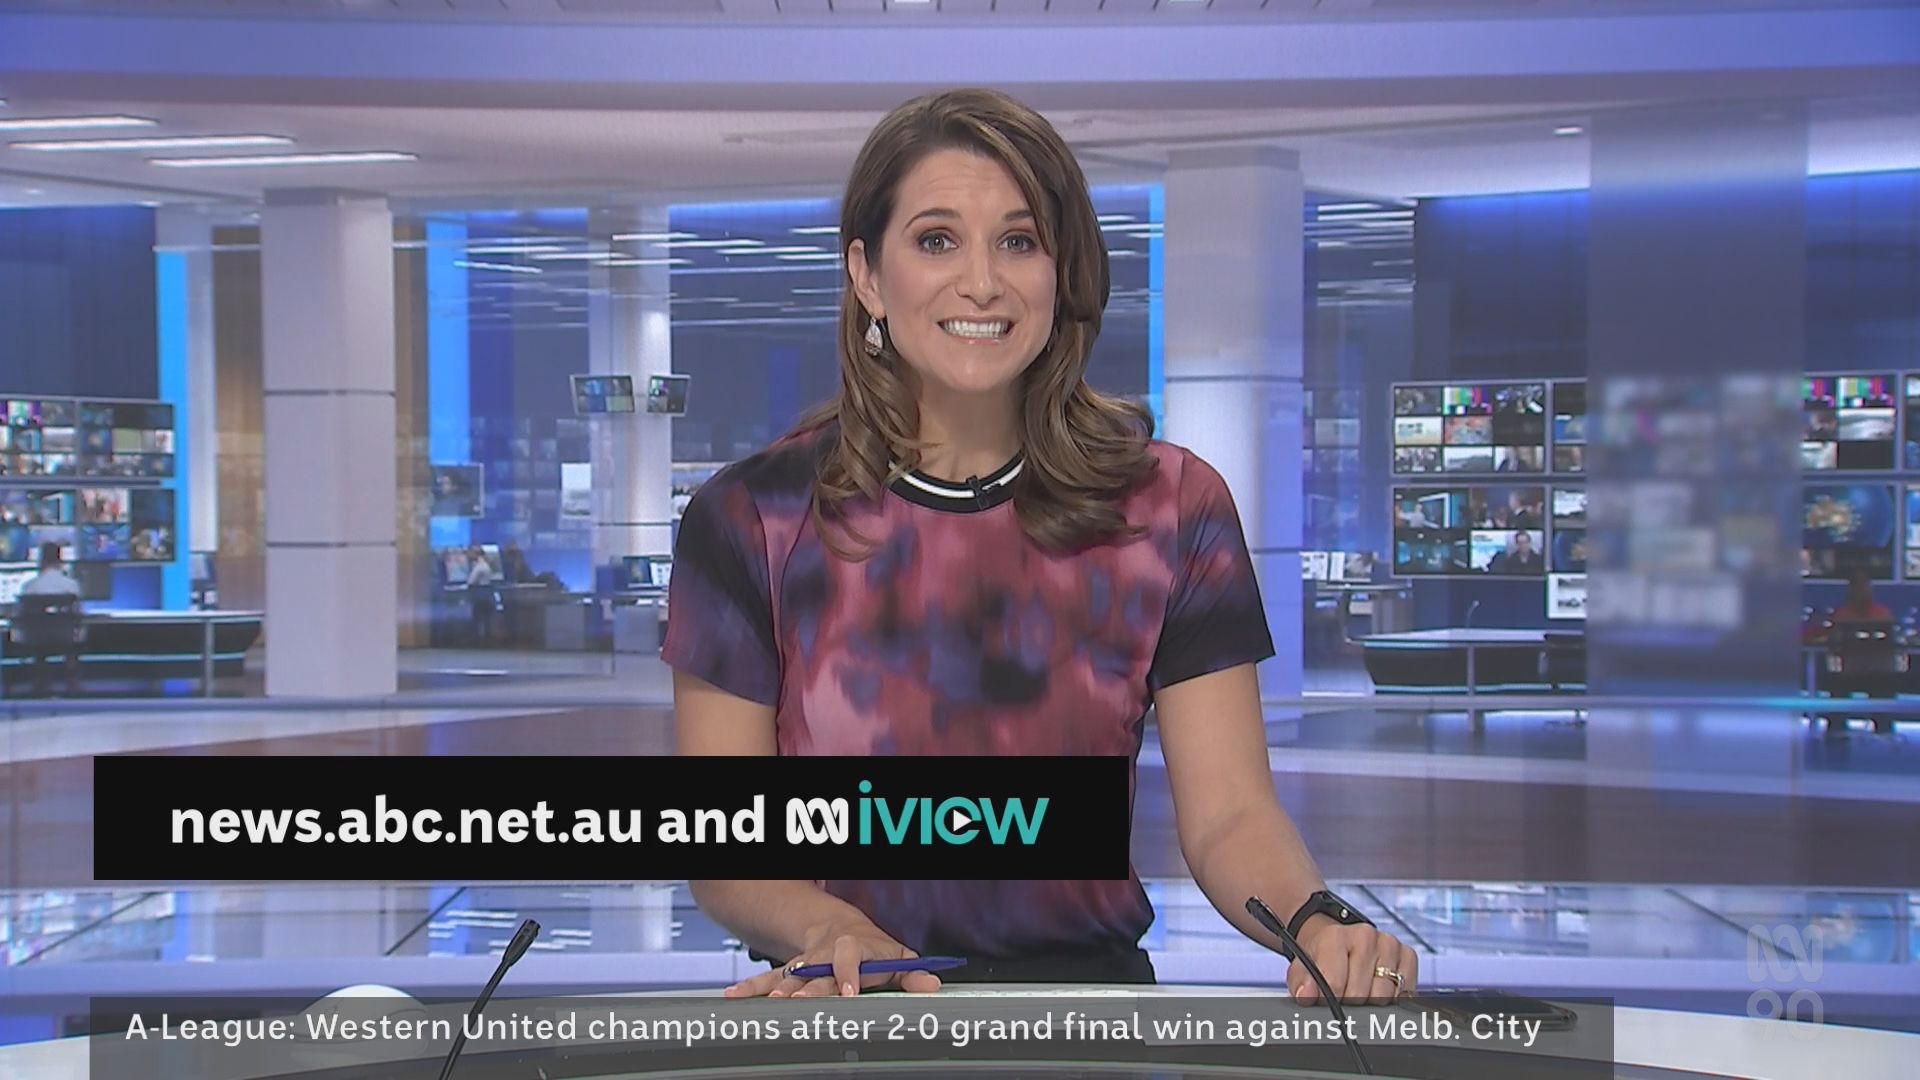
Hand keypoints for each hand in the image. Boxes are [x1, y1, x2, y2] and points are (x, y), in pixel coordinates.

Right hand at [723, 918, 942, 998]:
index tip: (849, 992)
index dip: (849, 975)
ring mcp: (804, 963)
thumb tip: (933, 985)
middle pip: (815, 970)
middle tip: (803, 1002)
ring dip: (778, 990)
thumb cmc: (872, 951)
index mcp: (853, 948)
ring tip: (768, 1004)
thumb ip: (912, 974)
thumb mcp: (896, 958)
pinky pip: (767, 980)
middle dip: (809, 988)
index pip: (851, 957)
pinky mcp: (788, 974)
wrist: (842, 931)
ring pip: (789, 976)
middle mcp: (825, 954)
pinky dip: (751, 989)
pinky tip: (734, 998)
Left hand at [1287, 916, 1419, 1005]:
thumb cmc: (1320, 956)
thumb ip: (1300, 982)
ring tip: (1359, 988)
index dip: (1329, 1000)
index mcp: (1335, 936)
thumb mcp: (1301, 968)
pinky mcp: (1408, 954)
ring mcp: (1389, 944)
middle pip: (1361, 993)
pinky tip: (1377, 987)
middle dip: (1350, 1001)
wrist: (1335, 939)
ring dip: (1371, 1000)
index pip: (1335, 984)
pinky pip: (1405, 991)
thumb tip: (1306, 995)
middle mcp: (1366, 935)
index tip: (1326, 998)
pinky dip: (1392, 997)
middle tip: (1343, 993)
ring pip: (1385, 996)